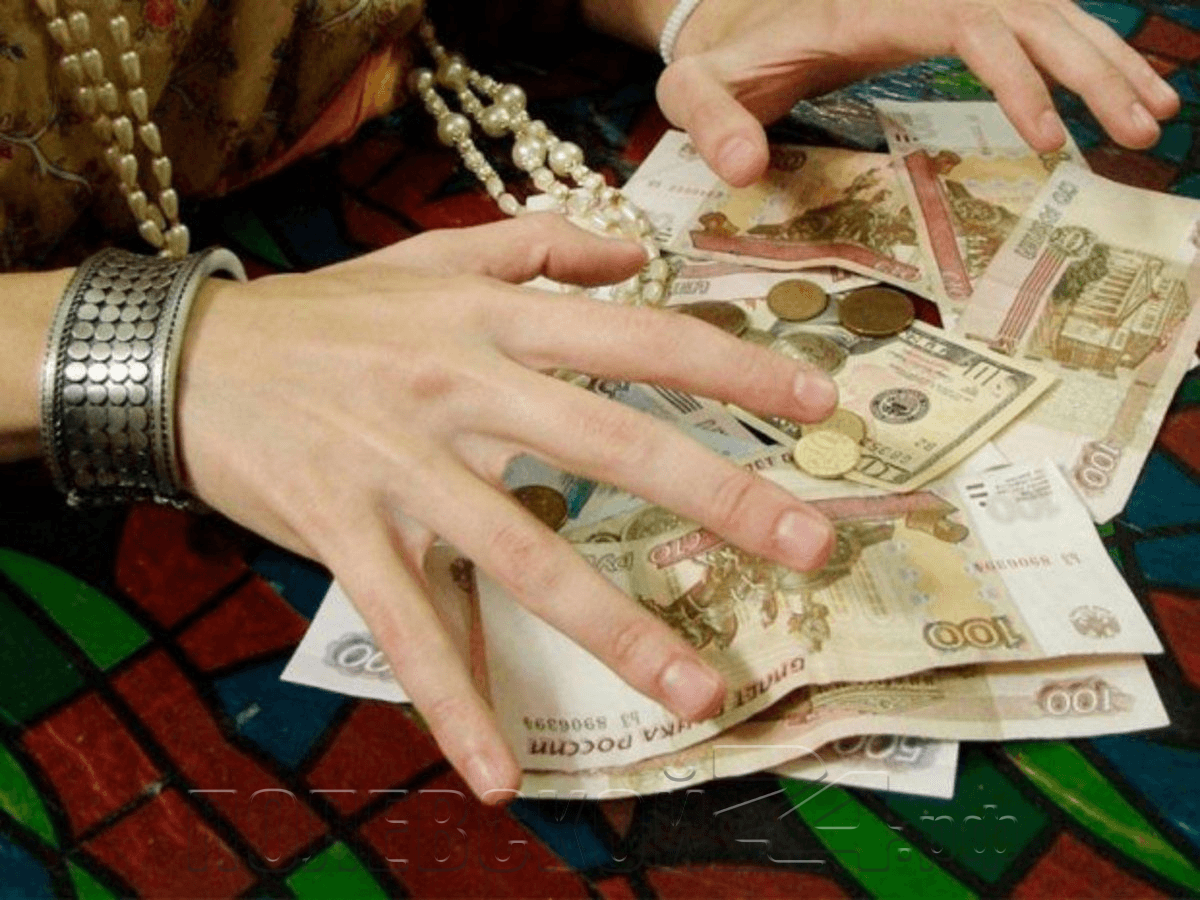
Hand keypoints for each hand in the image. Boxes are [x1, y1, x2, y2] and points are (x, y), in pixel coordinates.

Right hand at [176, 214, 837, 800]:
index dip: (733, 365)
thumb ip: (537, 247)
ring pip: (523, 555)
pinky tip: (500, 771)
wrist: (191, 355)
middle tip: (811, 545)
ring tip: (697, 690)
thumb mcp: (431, 258)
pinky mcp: (346, 531)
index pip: (637, 339)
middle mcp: (460, 386)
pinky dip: (455, 702)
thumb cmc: (325, 314)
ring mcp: (402, 464)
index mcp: (491, 320)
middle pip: (610, 444)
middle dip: (720, 495)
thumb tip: (631, 256)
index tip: (818, 402)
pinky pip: (408, 627)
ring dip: (616, 629)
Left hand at [657, 0, 1181, 185]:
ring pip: (1041, 13)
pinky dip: (1074, 55)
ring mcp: (935, 3)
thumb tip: (743, 170)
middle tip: (1143, 129)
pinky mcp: (943, 19)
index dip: (1017, 76)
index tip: (1049, 141)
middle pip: (1027, 11)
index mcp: (866, 15)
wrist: (725, 22)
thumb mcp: (693, 94)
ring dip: (1101, 61)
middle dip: (1090, 67)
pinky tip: (1110, 90)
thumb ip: (711, 124)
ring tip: (1153, 116)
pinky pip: (1026, 26)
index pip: (968, 26)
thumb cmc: (718, 63)